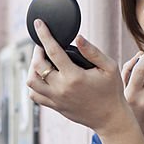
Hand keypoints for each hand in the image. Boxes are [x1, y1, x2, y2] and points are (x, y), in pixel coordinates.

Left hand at [26, 20, 131, 134]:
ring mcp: (56, 99)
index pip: (52, 51)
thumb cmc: (112, 91)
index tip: (39, 24)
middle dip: (37, 50)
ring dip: (32, 68)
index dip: (44, 34)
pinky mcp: (55, 107)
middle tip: (43, 45)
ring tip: (42, 61)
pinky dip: (33, 84)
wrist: (110, 119)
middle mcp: (61, 89)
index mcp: (74, 77)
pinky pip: (35, 95)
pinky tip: (42, 77)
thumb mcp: (109, 67)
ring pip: (31, 82)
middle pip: (37, 66)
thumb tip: (77, 37)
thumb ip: (92, 51)